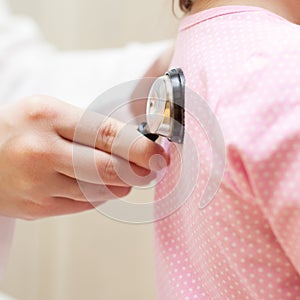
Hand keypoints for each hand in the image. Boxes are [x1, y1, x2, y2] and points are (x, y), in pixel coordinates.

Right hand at [0, 96, 168, 219]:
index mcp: (48, 117)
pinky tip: (97, 183)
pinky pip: (86, 204)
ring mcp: (38, 185)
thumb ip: (90, 128)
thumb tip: (133, 145)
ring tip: (122, 173)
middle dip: (139, 171)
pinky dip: (101, 194)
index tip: (159, 154)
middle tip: (152, 167)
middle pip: (108, 169)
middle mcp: (41, 151)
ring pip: (101, 192)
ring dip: (122, 183)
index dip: (139, 147)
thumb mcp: (51, 113)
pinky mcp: (37, 208)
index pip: (106, 134)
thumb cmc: (21, 130)